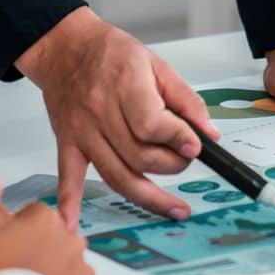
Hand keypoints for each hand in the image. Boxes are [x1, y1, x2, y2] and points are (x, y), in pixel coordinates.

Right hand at [16, 7, 218, 225]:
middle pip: (138, 155)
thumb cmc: (111, 53)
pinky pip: (68, 177)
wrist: (65, 48)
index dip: (177, 138)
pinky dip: (69, 203)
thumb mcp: (156, 63)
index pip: (150, 122)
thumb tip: (209, 132)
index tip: (197, 146)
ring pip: (115, 174)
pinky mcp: (67, 143)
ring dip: (148, 197)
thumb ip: (185, 99)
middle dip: (171, 165)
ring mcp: (81, 131)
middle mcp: (99, 110)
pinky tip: (73, 226)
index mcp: (124, 83)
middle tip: (188, 160)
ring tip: (176, 208)